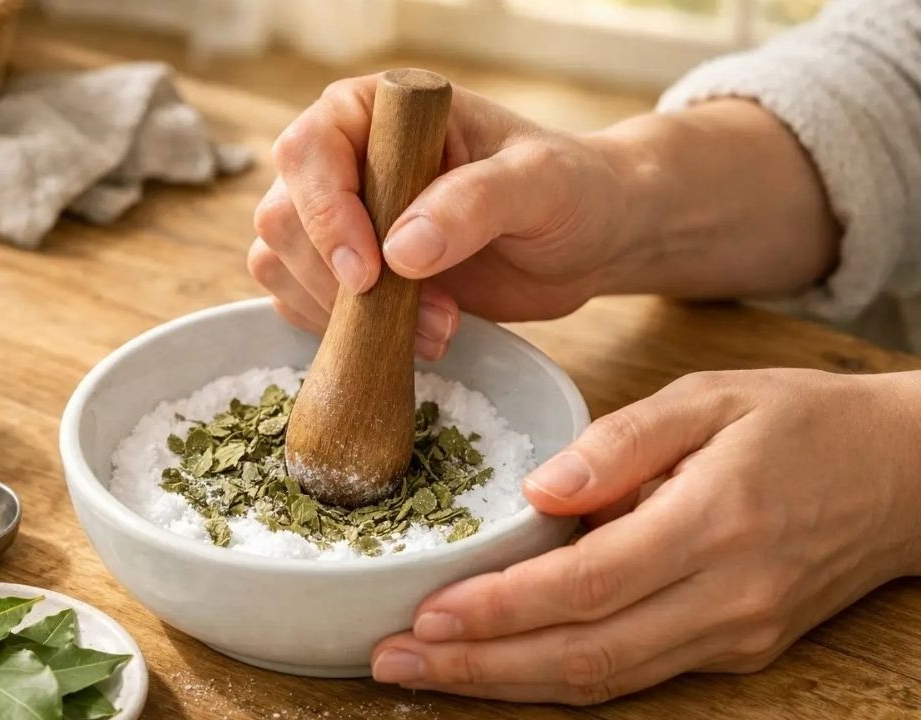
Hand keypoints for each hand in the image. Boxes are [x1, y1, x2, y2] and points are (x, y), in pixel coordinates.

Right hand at [248, 74, 634, 359]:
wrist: (589, 241)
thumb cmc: (572, 190)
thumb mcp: (541, 184)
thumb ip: (474, 203)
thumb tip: (399, 251)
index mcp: (377, 111)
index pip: (307, 152)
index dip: (325, 214)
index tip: (370, 271)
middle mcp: (344, 159)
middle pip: (282, 217)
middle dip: (339, 280)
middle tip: (427, 313)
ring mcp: (340, 219)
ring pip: (281, 266)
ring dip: (343, 315)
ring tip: (434, 329)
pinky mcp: (347, 274)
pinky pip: (302, 305)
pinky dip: (346, 335)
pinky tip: (416, 338)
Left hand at [371, 369, 920, 704]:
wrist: (905, 476)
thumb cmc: (801, 423)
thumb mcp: (711, 399)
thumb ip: (619, 443)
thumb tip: (539, 491)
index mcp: (715, 524)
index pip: (587, 585)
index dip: (500, 609)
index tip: (427, 613)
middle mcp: (725, 598)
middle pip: (584, 654)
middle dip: (480, 666)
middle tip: (394, 661)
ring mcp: (735, 635)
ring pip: (605, 679)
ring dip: (508, 684)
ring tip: (427, 671)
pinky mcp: (737, 648)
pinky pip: (634, 672)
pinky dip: (559, 675)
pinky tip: (500, 663)